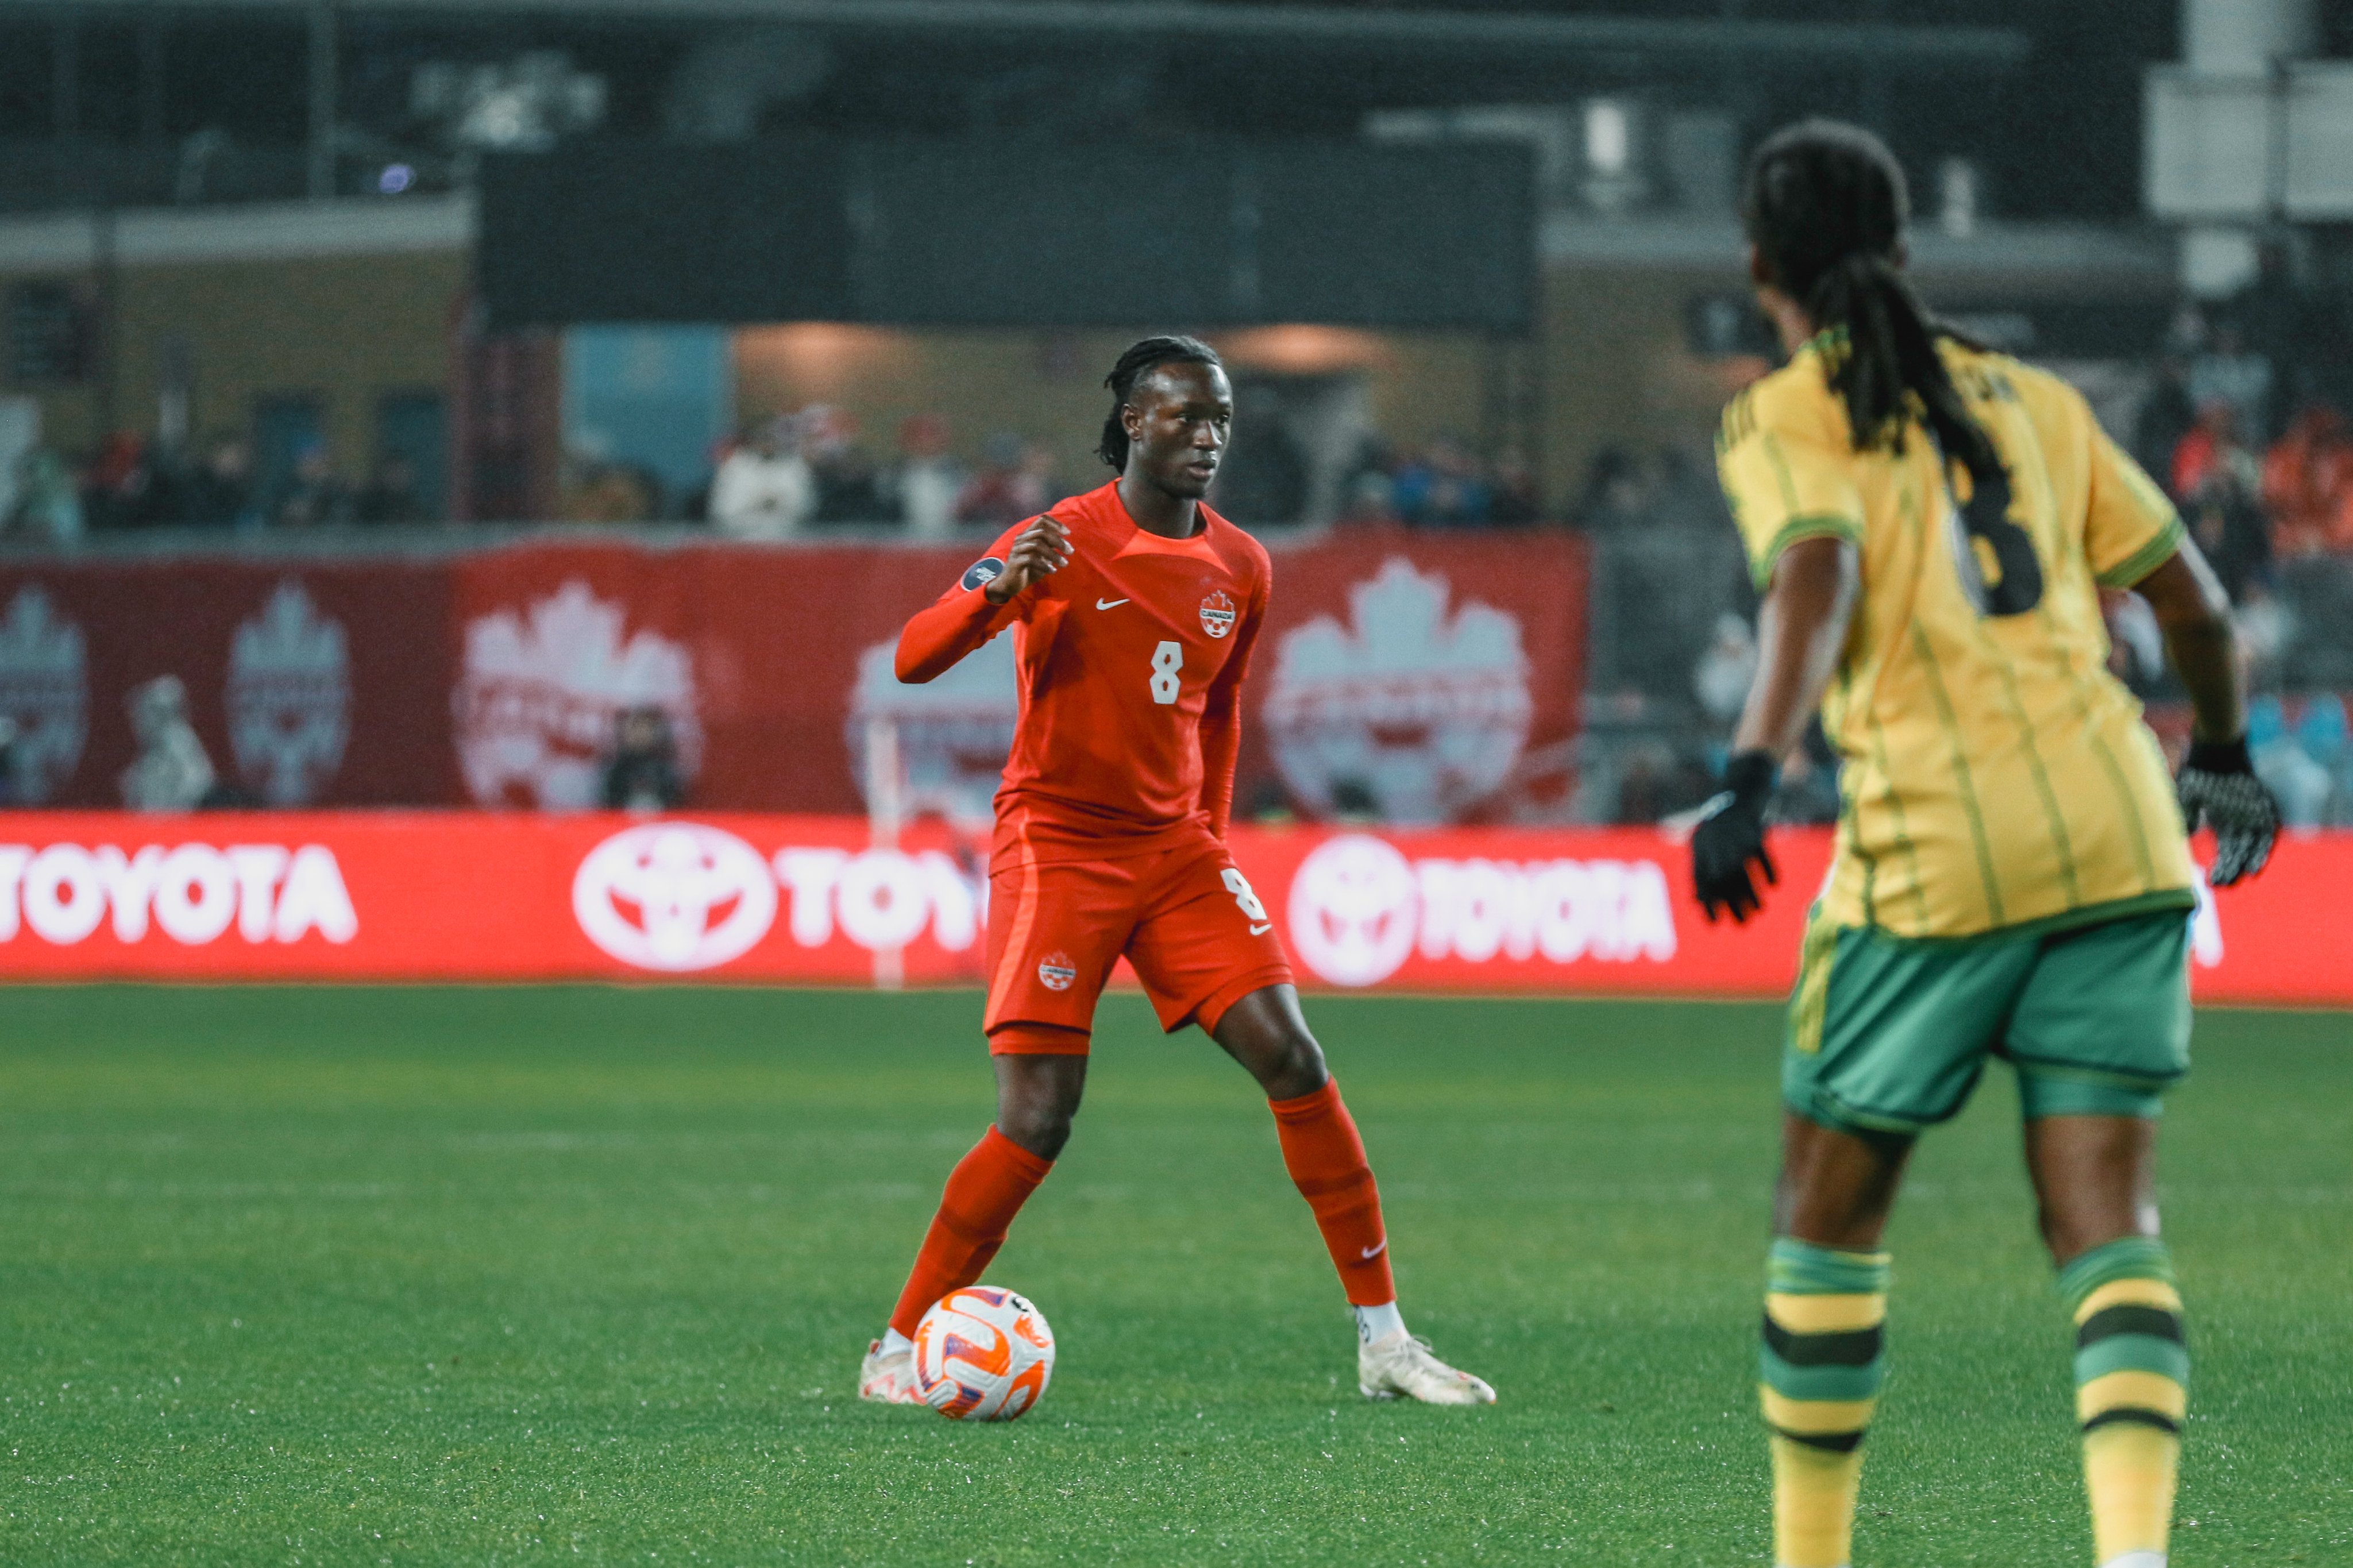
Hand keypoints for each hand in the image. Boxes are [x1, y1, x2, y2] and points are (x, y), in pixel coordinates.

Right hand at [984, 515, 1070, 603]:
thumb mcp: (1042, 557)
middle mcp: (1021, 539)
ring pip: (1037, 545)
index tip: (1068, 533)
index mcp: (1028, 534)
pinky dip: (1044, 565)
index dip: (1056, 524)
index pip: (1042, 520)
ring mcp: (1016, 549)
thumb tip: (1065, 544)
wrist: (1009, 585)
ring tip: (1064, 563)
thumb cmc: (1028, 570)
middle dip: (1059, 541)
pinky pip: (1031, 559)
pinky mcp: (1014, 562)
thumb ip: (1050, 548)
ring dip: (1054, 554)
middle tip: (1070, 552)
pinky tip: (1052, 571)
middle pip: (1042, 532)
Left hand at [1691, 750, 1779, 923]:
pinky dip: (1768, 870)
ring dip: (1751, 893)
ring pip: (1742, 870)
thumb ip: (1700, 871)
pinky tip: (1773, 885)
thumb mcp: (1704, 844)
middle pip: (1722, 880)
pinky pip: (1761, 854)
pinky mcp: (1754, 829)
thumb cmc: (1721, 825)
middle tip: (1742, 923)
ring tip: (1759, 910)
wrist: (1740, 789)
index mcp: (1700, 846)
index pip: (1700, 880)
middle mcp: (1714, 842)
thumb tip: (1697, 903)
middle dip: (1732, 903)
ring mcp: (1734, 836)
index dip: (1706, 902)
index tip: (1714, 922)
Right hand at [2177, 734, 2278, 886]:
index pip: (2226, 852)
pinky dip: (2262, 847)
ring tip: (2245, 877)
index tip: (2212, 882)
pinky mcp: (2262, 806)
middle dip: (2232, 869)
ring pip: (2255, 845)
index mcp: (2224, 822)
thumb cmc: (2198, 771)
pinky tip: (2255, 863)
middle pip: (2239, 852)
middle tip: (2224, 885)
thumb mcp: (2187, 796)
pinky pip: (2266, 831)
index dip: (2221, 868)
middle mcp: (2241, 822)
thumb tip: (2185, 836)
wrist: (2216, 747)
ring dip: (2250, 861)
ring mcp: (2253, 814)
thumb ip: (2186, 816)